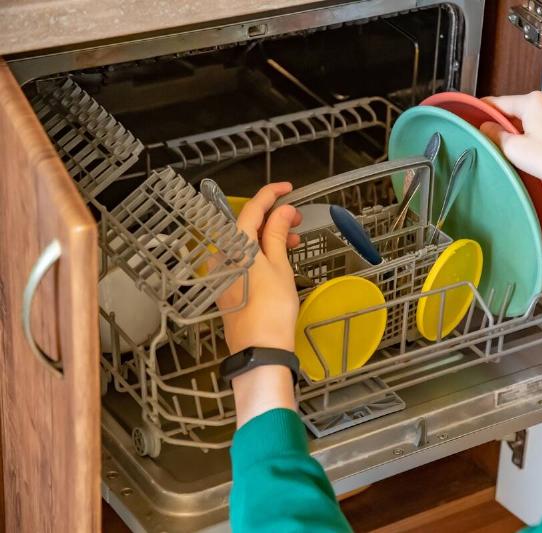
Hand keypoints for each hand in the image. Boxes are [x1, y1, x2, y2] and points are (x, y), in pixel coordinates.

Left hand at [216, 182, 302, 424]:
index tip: (287, 187)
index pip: (251, 210)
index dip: (270, 195)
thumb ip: (277, 233)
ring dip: (269, 236)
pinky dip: (262, 252)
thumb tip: (283, 211)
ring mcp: (222, 273)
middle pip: (247, 226)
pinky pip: (244, 259)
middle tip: (297, 218)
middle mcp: (222, 256)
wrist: (260, 349)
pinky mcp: (227, 287)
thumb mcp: (279, 266)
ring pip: (246, 243)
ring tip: (295, 239)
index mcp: (233, 246)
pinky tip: (280, 256)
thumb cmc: (271, 309)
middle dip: (273, 218)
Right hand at [481, 91, 541, 265]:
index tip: (478, 114)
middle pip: (520, 110)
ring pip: (539, 116)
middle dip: (512, 126)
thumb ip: (495, 136)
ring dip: (532, 130)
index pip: (499, 103)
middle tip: (510, 148)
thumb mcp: (516, 151)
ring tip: (536, 153)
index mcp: (532, 101)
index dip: (485, 110)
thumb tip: (487, 127)